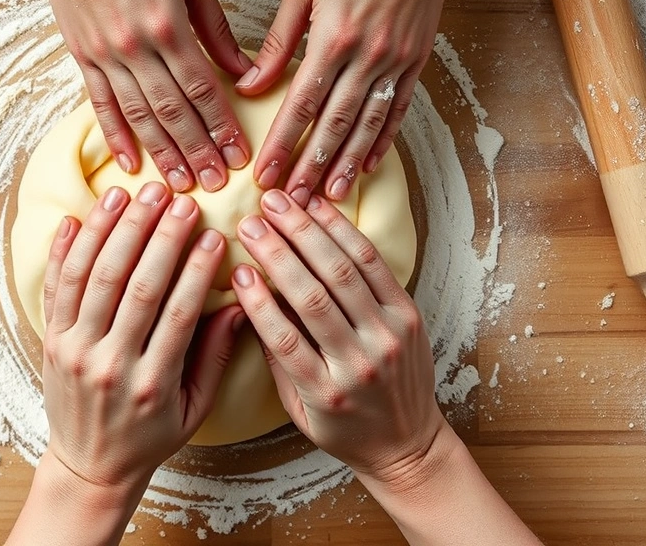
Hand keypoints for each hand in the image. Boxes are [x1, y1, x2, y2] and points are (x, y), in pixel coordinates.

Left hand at [41, 182, 242, 492]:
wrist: (89, 467)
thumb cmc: (148, 437)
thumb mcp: (194, 409)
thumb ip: (215, 357)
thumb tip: (241, 305)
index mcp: (151, 383)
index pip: (178, 313)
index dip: (196, 269)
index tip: (213, 234)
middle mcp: (109, 363)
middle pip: (134, 286)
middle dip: (158, 236)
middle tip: (178, 199)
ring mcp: (73, 350)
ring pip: (92, 277)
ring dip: (112, 229)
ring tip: (133, 193)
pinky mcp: (51, 342)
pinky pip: (56, 287)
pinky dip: (65, 249)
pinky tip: (79, 217)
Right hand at [44, 0, 253, 192]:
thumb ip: (214, 27)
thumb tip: (242, 70)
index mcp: (168, 26)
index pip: (202, 91)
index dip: (222, 128)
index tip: (237, 156)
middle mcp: (135, 48)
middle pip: (173, 112)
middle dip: (197, 152)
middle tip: (214, 184)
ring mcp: (104, 54)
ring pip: (138, 116)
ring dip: (161, 154)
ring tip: (179, 184)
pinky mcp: (81, 54)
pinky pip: (100, 103)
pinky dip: (114, 135)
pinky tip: (129, 162)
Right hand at [231, 189, 444, 480]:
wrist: (407, 442)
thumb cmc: (344, 427)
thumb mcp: (299, 410)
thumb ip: (277, 361)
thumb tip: (249, 304)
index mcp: (326, 392)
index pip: (285, 339)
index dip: (258, 302)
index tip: (236, 270)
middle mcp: (361, 362)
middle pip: (314, 297)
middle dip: (278, 252)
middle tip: (250, 221)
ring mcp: (389, 335)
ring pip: (344, 272)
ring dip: (308, 232)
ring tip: (280, 204)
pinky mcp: (409, 315)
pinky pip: (374, 265)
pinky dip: (345, 233)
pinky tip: (321, 211)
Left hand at [237, 0, 452, 204]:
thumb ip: (278, 41)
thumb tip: (251, 84)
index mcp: (332, 40)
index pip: (301, 105)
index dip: (281, 145)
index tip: (265, 175)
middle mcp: (366, 57)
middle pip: (333, 124)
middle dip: (311, 167)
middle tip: (294, 200)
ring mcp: (395, 62)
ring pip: (368, 124)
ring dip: (347, 163)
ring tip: (332, 196)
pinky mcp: (416, 62)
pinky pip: (399, 109)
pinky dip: (384, 140)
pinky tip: (368, 164)